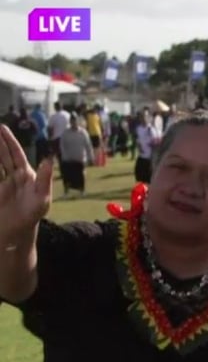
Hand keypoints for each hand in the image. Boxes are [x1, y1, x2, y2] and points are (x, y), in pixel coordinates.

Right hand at [0, 125, 52, 241]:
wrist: (17, 233)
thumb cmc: (33, 215)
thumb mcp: (42, 198)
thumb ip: (45, 178)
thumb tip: (49, 158)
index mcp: (26, 175)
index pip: (16, 154)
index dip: (9, 141)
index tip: (1, 128)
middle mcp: (13, 176)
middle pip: (2, 155)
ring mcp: (1, 183)